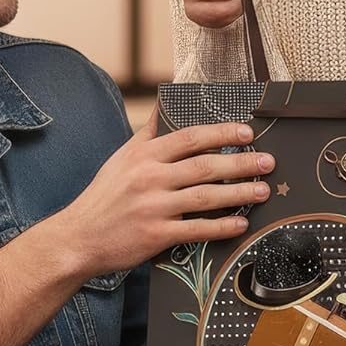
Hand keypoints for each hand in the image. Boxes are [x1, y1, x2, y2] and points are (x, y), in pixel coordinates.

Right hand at [58, 108, 273, 273]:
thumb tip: (166, 107)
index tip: (246, 132)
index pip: (189, 137)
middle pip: (205, 166)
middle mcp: (149, 178)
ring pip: (206, 197)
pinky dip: (221, 226)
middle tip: (267, 162)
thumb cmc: (103, 197)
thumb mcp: (121, 159)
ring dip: (239, 193)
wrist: (77, 238)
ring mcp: (153, 208)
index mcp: (143, 156)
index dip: (221, 133)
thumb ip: (147, 135)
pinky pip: (197, 229)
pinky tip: (241, 224)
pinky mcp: (155, 236)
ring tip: (262, 191)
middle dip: (241, 163)